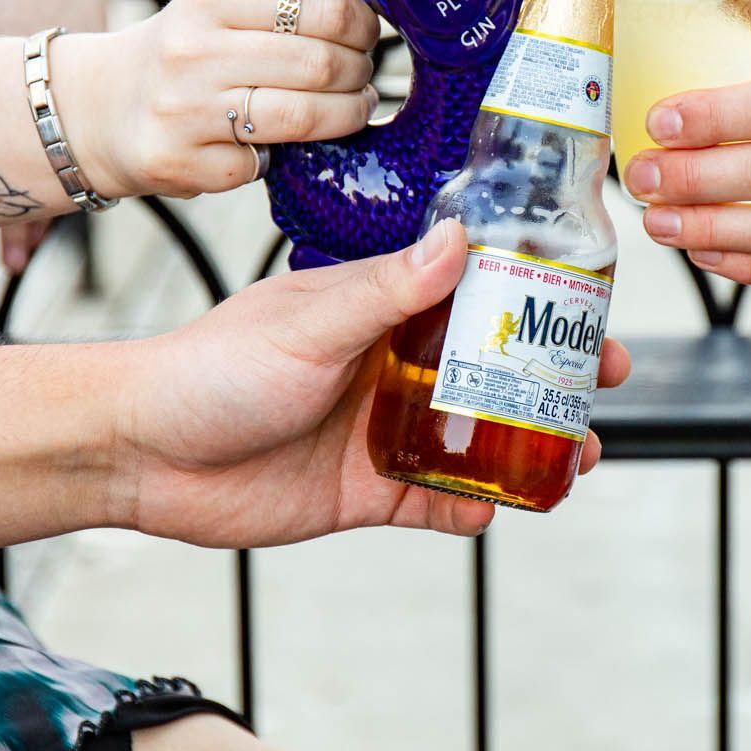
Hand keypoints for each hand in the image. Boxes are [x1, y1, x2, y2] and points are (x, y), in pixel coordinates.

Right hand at [56, 0, 379, 199]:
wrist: (99, 108)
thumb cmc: (184, 54)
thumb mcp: (219, 7)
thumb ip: (284, 3)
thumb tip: (367, 6)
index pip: (318, 6)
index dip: (360, 23)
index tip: (366, 33)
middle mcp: (194, 52)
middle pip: (320, 64)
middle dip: (360, 71)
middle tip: (364, 74)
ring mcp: (185, 112)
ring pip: (303, 118)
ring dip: (348, 114)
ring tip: (355, 106)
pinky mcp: (182, 163)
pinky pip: (269, 164)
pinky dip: (291, 156)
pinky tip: (291, 143)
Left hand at [111, 220, 632, 547]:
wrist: (141, 453)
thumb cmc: (211, 367)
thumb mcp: (308, 322)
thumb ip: (386, 288)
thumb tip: (460, 238)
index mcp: (379, 306)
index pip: (473, 289)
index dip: (534, 292)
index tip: (590, 297)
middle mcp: (390, 363)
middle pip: (493, 364)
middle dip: (555, 372)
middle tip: (609, 379)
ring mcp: (382, 428)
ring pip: (479, 436)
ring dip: (530, 444)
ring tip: (579, 455)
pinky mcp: (366, 490)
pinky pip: (437, 502)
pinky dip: (474, 509)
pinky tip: (501, 512)